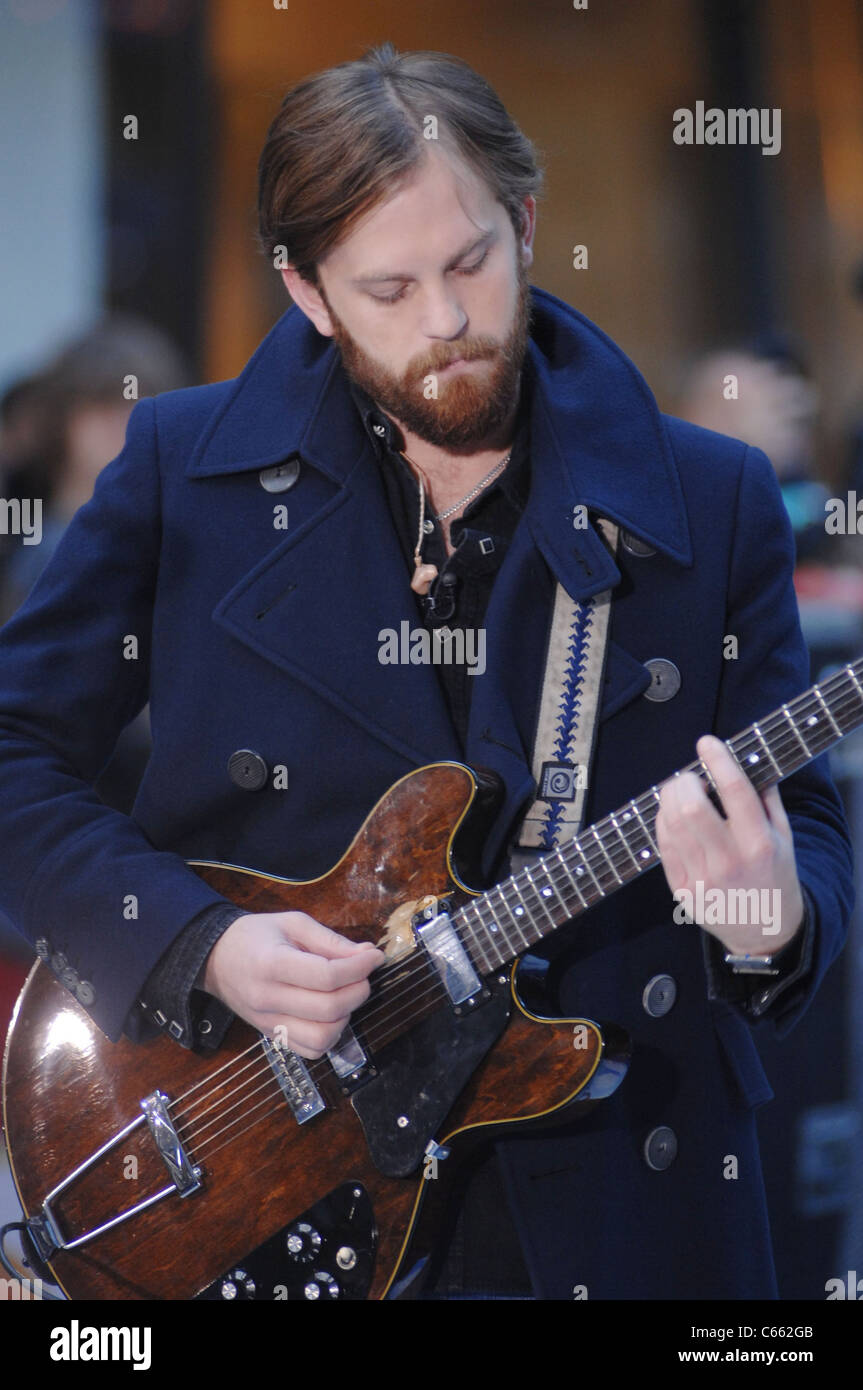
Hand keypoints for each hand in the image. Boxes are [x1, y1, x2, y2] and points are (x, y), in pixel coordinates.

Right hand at [202, 911, 384, 1057]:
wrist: (214, 959)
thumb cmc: (255, 936)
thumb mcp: (292, 923)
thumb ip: (330, 941)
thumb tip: (367, 955)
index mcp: (272, 964)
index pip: (326, 976)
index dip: (359, 968)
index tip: (374, 957)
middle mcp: (268, 999)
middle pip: (329, 1008)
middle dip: (359, 990)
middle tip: (363, 974)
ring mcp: (268, 1023)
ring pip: (323, 1037)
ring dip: (346, 1016)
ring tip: (346, 994)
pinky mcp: (271, 1037)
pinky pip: (311, 1050)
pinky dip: (330, 1035)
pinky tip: (331, 1014)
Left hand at [655, 734, 804, 956]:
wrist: (765, 931)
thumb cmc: (775, 876)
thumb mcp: (784, 837)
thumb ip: (766, 799)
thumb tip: (742, 761)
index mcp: (759, 843)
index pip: (734, 790)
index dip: (718, 760)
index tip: (707, 742)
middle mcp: (729, 861)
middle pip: (691, 806)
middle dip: (685, 781)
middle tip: (690, 776)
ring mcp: (702, 878)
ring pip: (671, 823)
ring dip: (669, 798)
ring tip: (680, 793)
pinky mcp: (682, 890)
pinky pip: (664, 846)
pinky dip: (663, 822)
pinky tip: (673, 816)